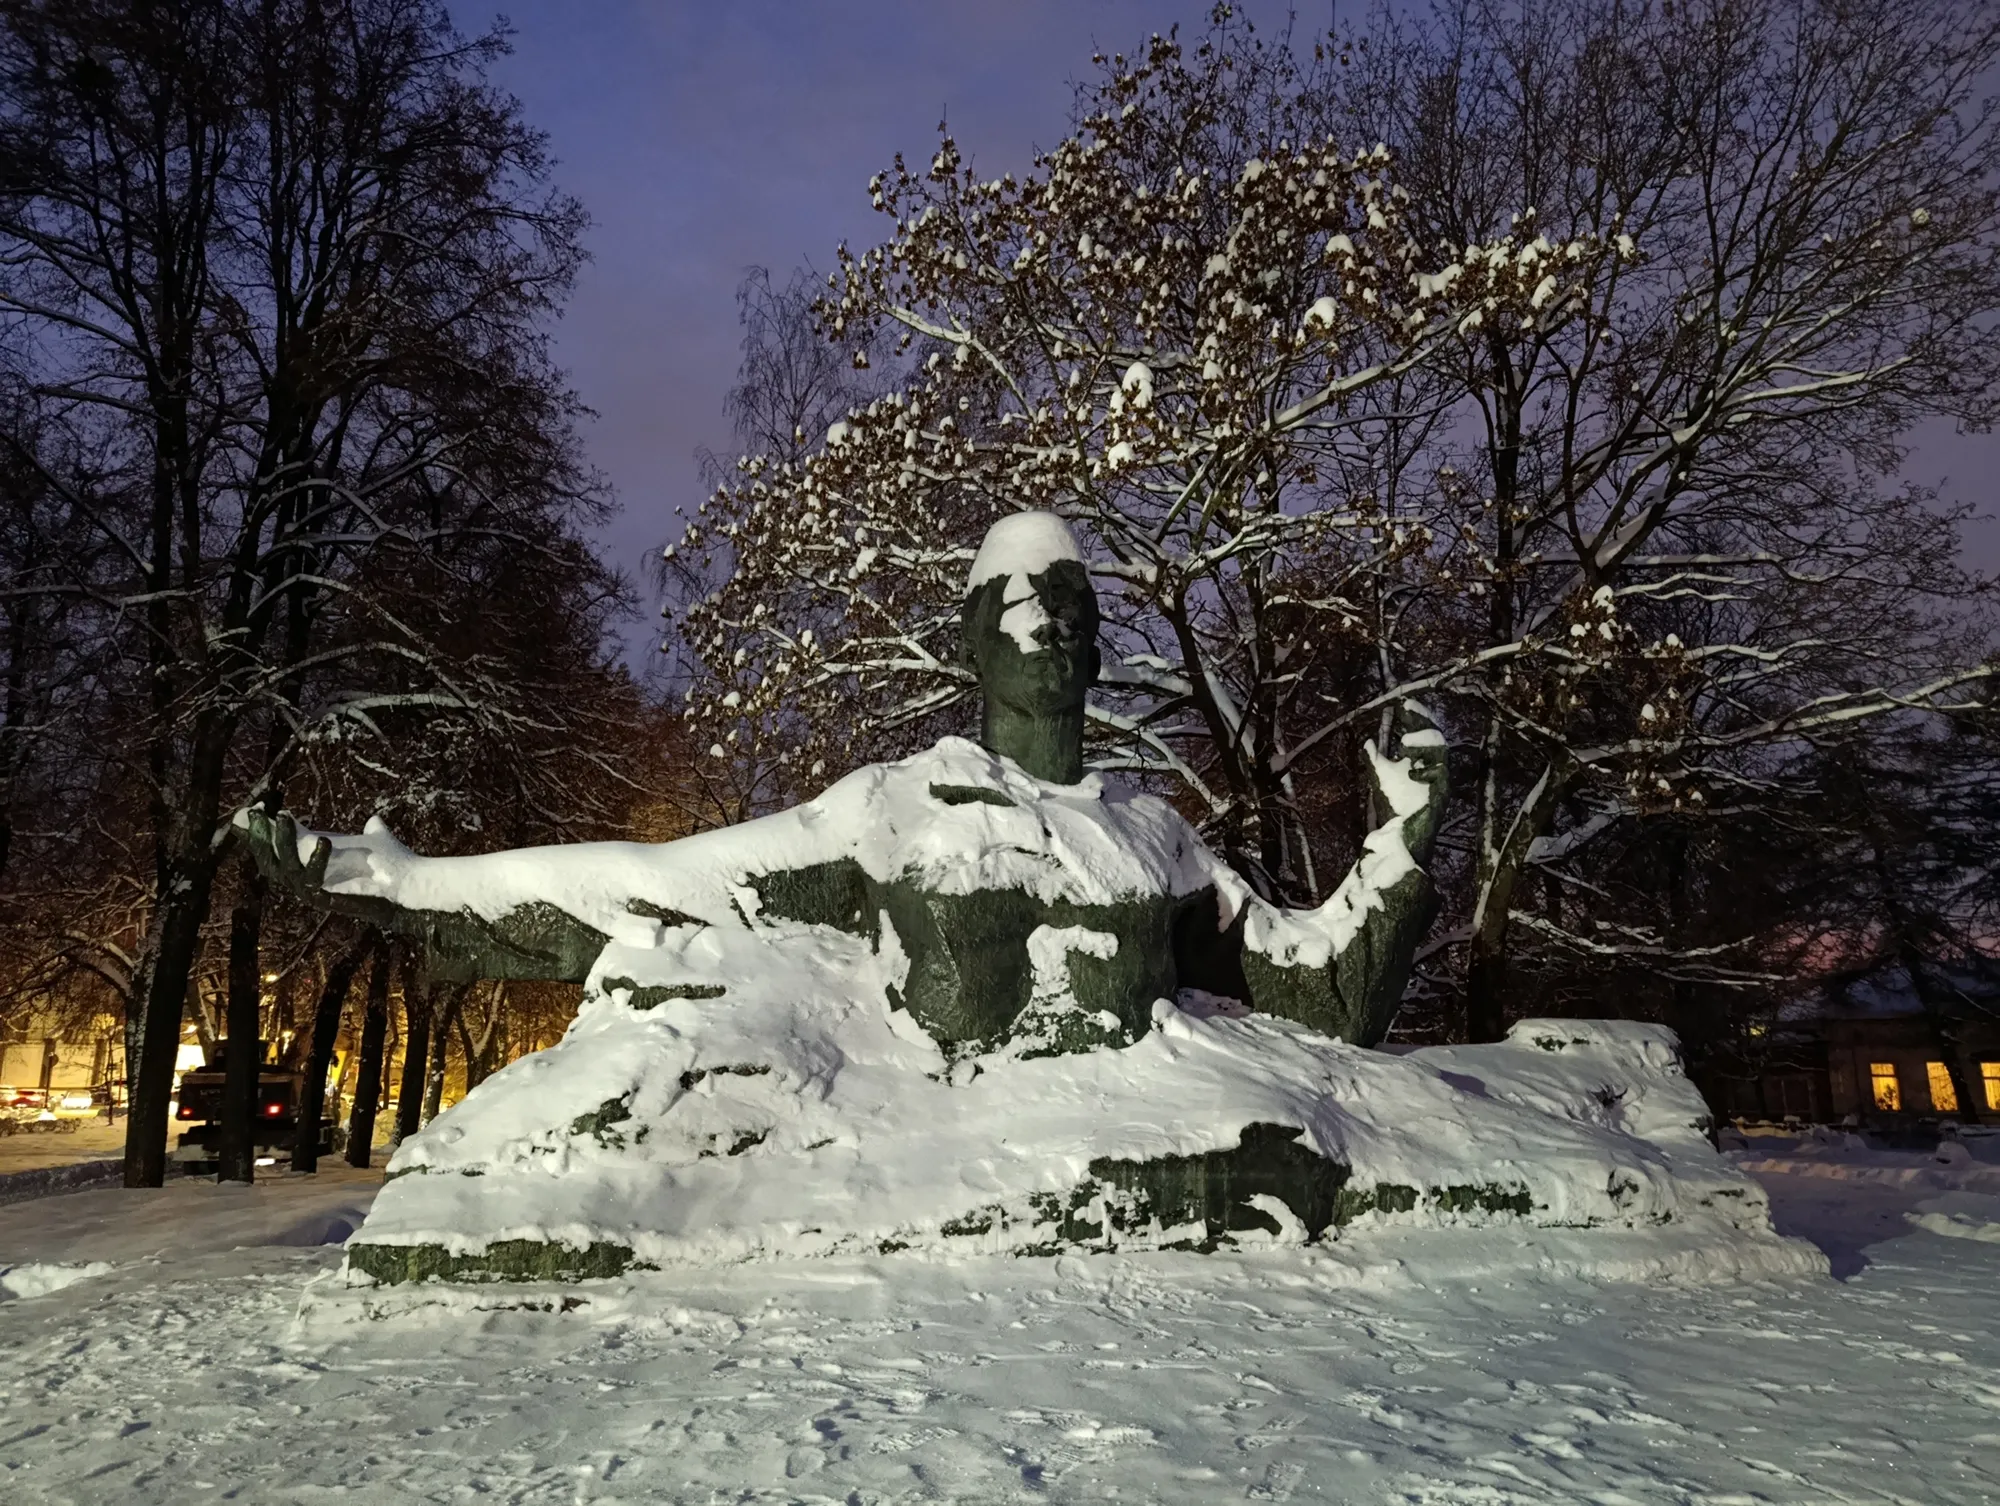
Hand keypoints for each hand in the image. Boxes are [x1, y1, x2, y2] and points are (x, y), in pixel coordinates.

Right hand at [230, 807, 398, 925]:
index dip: (260, 833)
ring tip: (285, 818)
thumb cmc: (394, 868)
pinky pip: (312, 881)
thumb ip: (371, 831)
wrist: (413, 886)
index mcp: (311, 866)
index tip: (254, 808)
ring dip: (282, 843)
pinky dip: (315, 860)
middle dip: (259, 837)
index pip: (275, 851)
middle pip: (269, 863)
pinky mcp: (328, 899)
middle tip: (257, 812)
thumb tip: (374, 819)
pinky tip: (322, 840)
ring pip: (285, 870)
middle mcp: (307, 881)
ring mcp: (315, 892)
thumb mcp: (375, 843)